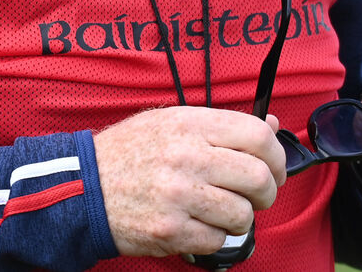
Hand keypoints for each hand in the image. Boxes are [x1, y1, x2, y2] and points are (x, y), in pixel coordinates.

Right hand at [94, 107, 285, 256]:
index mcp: (191, 124)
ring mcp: (179, 196)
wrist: (85, 186)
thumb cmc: (131, 151)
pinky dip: (216, 236)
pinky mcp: (170, 230)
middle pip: (258, 177)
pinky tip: (201, 223)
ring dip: (241, 216)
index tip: (275, 165)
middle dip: (268, 191)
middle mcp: (188, 157)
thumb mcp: (173, 121)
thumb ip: (223, 124)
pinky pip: (217, 239)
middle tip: (259, 194)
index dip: (277, 154)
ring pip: (242, 213)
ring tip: (225, 210)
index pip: (258, 136)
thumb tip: (272, 124)